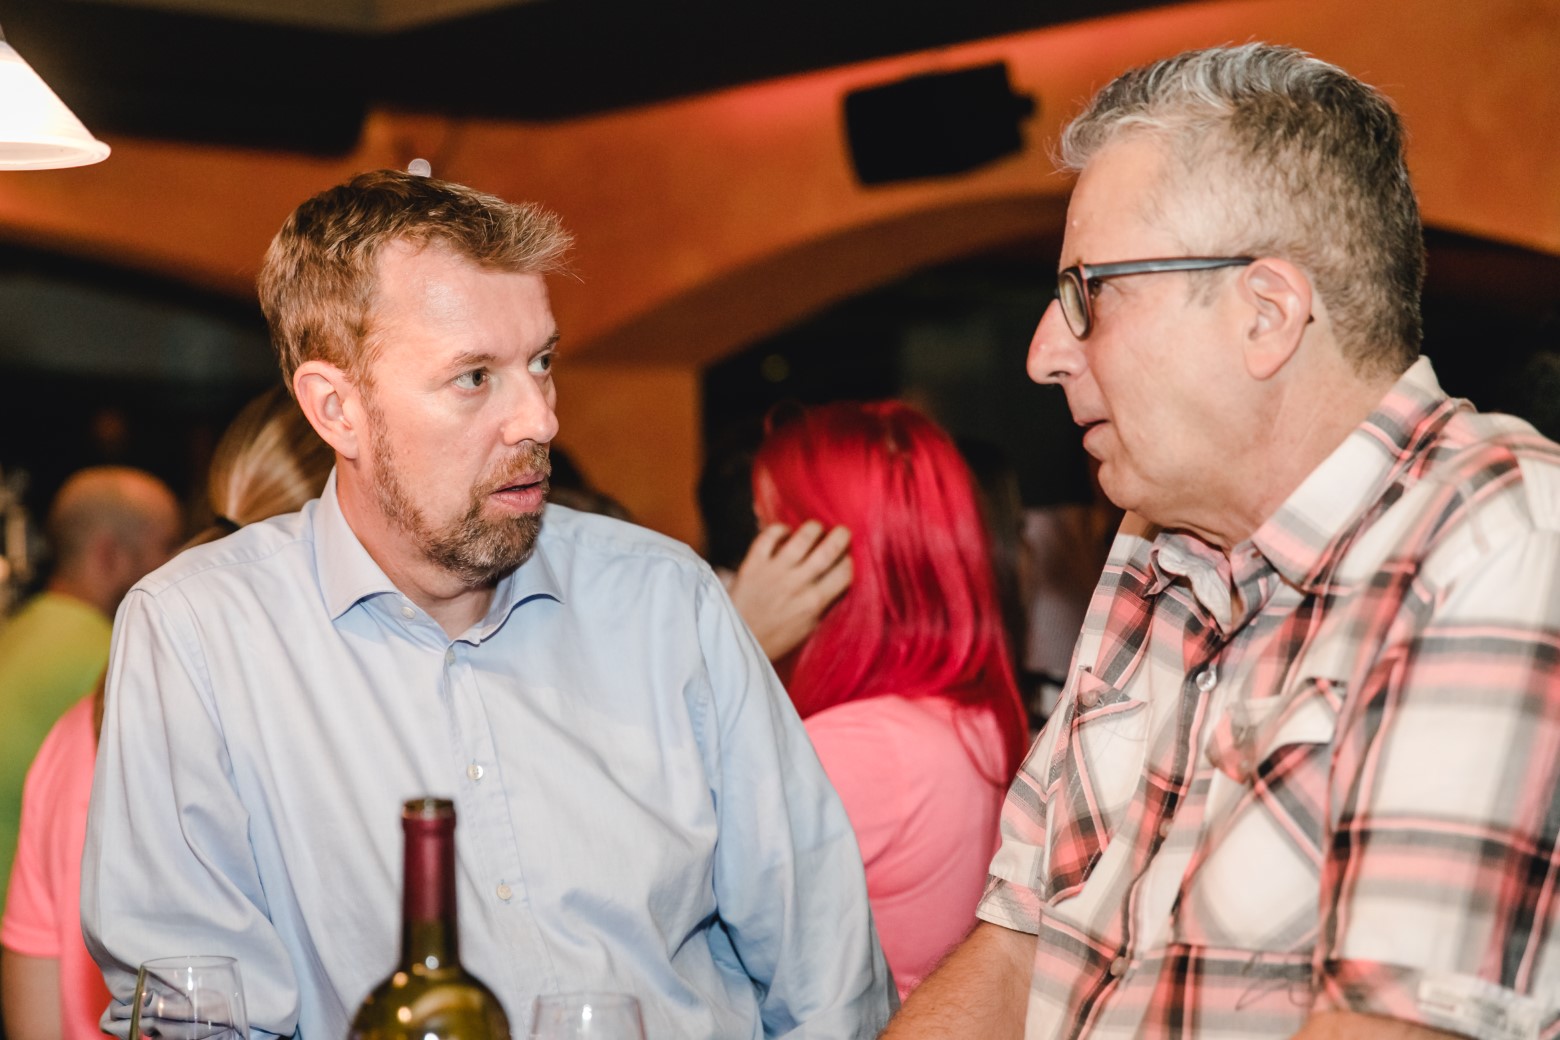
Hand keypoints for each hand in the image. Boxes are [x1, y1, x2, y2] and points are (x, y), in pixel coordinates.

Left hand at [728, 520, 852, 660]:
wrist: (737, 640)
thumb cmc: (775, 638)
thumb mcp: (808, 628)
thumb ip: (824, 604)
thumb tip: (840, 581)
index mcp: (814, 603)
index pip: (845, 572)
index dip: (852, 560)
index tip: (849, 557)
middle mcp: (797, 584)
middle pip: (829, 549)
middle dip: (842, 535)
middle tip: (842, 532)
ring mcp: (774, 571)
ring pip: (803, 536)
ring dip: (814, 528)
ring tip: (815, 530)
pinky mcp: (753, 564)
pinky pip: (769, 535)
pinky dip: (780, 529)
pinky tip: (785, 533)